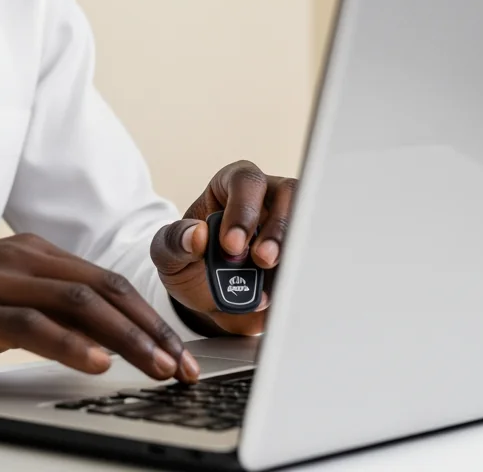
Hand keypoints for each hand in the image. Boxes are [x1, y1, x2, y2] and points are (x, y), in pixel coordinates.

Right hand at [0, 233, 199, 382]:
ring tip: (157, 367)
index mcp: (31, 252)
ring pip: (77, 303)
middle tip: (182, 364)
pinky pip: (31, 323)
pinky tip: (96, 364)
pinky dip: (69, 344)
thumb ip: (41, 306)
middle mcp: (20, 258)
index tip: (176, 349)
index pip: (104, 281)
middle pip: (102, 289)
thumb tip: (93, 339)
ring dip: (125, 338)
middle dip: (150, 328)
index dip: (147, 315)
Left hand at [149, 161, 296, 335]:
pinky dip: (304, 272)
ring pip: (308, 221)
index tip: (231, 245)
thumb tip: (197, 234)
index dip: (242, 209)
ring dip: (294, 247)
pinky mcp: (303, 253)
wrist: (208, 301)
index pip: (244, 181)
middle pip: (287, 193)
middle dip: (276, 227)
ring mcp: (289, 225)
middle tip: (261, 259)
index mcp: (229, 186)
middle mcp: (265, 198)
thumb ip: (174, 241)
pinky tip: (287, 288)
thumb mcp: (167, 254)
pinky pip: (315, 256)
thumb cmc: (189, 264)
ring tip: (274, 273)